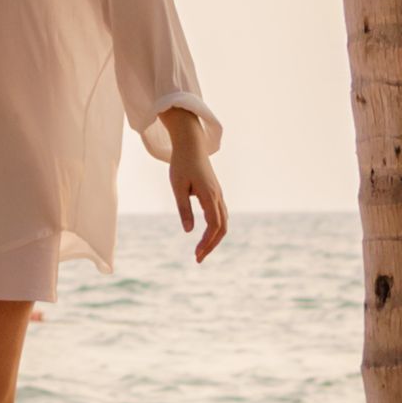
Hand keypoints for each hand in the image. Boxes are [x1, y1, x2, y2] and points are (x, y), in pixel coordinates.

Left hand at [171, 144, 228, 262]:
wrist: (191, 144)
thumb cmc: (181, 163)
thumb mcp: (178, 187)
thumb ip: (184, 209)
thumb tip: (189, 231)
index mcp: (209, 195)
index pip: (213, 226)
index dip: (207, 242)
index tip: (197, 255)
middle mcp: (217, 196)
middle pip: (222, 228)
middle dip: (212, 245)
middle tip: (198, 258)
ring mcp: (218, 194)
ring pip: (223, 222)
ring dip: (214, 238)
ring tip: (201, 250)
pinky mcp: (215, 192)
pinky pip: (221, 215)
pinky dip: (216, 228)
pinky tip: (206, 234)